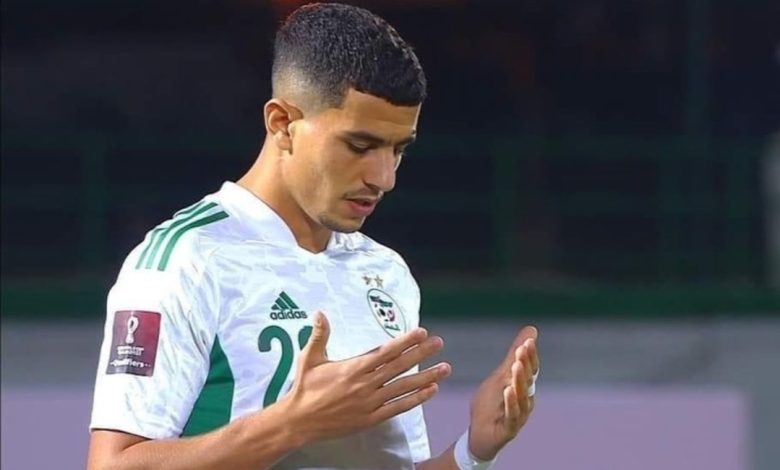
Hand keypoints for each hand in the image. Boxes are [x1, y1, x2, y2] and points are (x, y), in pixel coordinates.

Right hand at [279, 312, 450, 442]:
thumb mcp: (309, 358)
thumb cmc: (304, 388)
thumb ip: (319, 335)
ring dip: (426, 377)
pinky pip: (398, 407)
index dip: (405, 342)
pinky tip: (430, 390)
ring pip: (403, 387)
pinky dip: (416, 399)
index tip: (421, 332)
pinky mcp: (371, 418)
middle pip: (399, 367)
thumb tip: (320, 313)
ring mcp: (370, 403)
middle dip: (421, 353)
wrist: (299, 421)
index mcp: (353, 368)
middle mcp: (365, 384)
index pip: (385, 352)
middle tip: (439, 343)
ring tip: (445, 368)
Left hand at [467, 326, 538, 460]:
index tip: (528, 340)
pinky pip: (512, 415)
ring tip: (516, 365)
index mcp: (524, 387)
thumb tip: (531, 330)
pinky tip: (508, 390)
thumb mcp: (500, 376)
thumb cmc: (492, 404)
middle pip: (528, 380)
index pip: (530, 368)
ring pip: (522, 396)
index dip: (530, 355)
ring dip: (519, 380)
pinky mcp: (509, 428)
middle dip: (526, 363)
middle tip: (523, 348)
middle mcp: (526, 400)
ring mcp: (519, 415)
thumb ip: (514, 355)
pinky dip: (511, 402)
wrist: (479, 434)